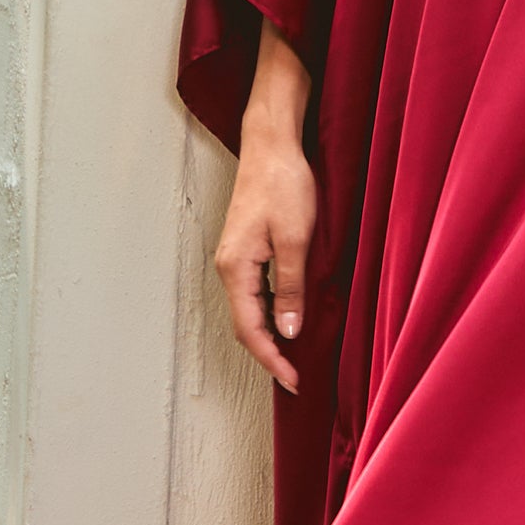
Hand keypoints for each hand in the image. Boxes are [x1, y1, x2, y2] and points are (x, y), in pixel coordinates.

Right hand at [215, 21, 316, 388]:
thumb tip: (288, 330)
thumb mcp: (296, 239)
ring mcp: (235, 258)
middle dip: (268, 353)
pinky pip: (253, 291)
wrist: (271, 143)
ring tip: (295, 355)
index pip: (249, 328)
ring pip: (248, 309)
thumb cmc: (283, 183)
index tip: (293, 380)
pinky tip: (289, 317)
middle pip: (243, 324)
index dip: (271, 359)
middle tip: (296, 375)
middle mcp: (228, 266)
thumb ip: (290, 288)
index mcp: (235, 267)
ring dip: (268, 334)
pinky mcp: (245, 248)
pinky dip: (269, 311)